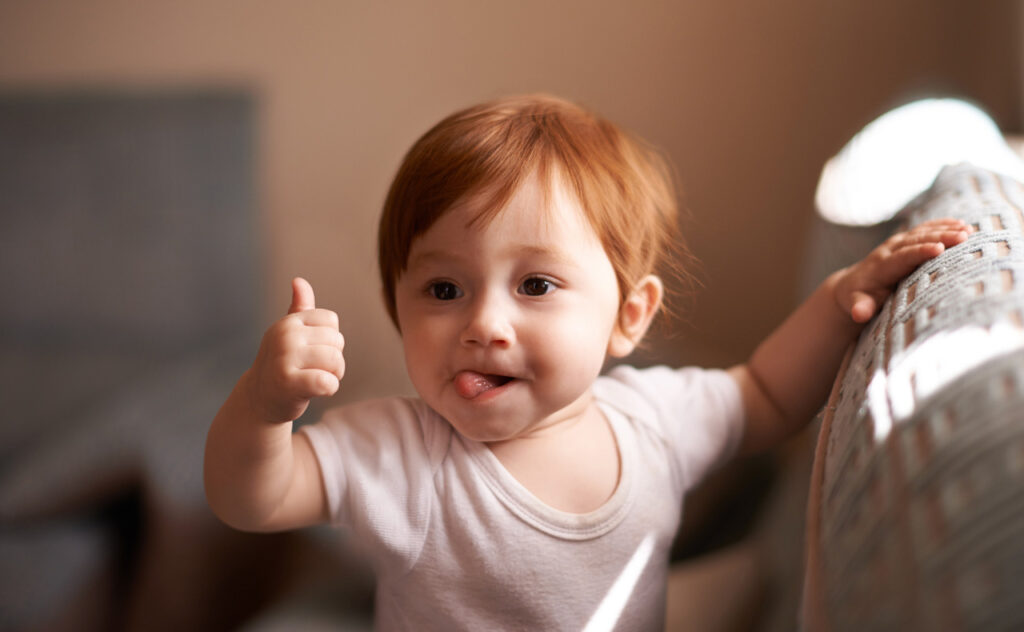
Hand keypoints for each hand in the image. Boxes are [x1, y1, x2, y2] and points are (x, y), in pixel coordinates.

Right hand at [247, 278, 345, 422]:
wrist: (259, 400)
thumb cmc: (281, 364)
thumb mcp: (289, 334)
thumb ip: (299, 308)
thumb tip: (299, 280)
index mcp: (288, 322)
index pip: (332, 320)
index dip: (330, 339)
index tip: (314, 352)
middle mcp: (285, 336)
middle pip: (337, 341)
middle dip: (334, 360)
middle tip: (314, 370)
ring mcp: (284, 358)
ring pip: (335, 361)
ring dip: (334, 376)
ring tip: (316, 380)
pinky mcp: (288, 383)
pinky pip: (327, 382)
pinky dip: (329, 389)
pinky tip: (316, 392)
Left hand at [834, 218, 972, 322]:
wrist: (851, 284)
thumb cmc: (858, 297)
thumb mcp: (857, 303)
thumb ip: (860, 307)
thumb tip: (858, 314)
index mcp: (881, 266)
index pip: (903, 256)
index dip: (920, 251)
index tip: (939, 248)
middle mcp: (889, 250)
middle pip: (917, 240)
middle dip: (940, 237)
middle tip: (964, 237)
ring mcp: (897, 243)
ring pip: (922, 232)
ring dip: (945, 229)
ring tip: (968, 230)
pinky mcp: (905, 241)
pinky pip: (924, 229)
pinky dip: (942, 225)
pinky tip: (961, 224)